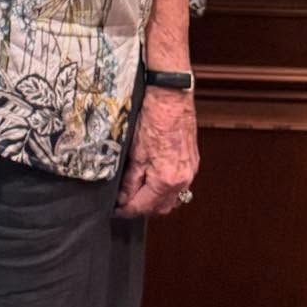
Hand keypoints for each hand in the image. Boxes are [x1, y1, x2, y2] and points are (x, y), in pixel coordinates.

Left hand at [114, 85, 197, 217]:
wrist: (171, 96)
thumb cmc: (153, 118)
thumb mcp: (134, 152)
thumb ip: (130, 179)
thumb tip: (123, 197)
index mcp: (167, 180)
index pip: (143, 207)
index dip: (126, 210)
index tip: (115, 210)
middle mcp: (183, 180)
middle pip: (160, 207)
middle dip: (141, 207)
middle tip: (123, 201)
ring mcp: (190, 171)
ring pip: (171, 198)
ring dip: (154, 199)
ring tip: (136, 190)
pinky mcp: (191, 162)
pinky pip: (179, 184)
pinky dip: (164, 187)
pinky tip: (152, 177)